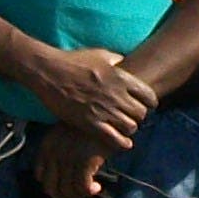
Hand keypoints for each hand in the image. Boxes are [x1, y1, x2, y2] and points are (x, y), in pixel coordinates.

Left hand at [32, 125, 109, 197]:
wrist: (109, 116)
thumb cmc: (90, 127)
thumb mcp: (66, 135)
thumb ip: (59, 152)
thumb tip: (62, 177)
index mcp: (47, 145)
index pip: (40, 176)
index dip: (52, 186)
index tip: (65, 187)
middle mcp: (54, 153)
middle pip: (51, 188)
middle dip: (64, 196)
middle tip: (77, 194)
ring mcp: (68, 157)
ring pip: (67, 191)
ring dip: (79, 195)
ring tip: (89, 190)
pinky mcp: (84, 161)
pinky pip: (82, 187)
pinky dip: (89, 191)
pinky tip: (97, 187)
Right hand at [35, 45, 155, 153]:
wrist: (49, 72)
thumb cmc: (73, 61)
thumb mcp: (100, 54)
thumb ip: (117, 59)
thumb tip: (126, 63)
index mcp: (121, 78)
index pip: (149, 96)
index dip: (149, 103)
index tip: (145, 105)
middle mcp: (116, 95)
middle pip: (141, 114)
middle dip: (138, 117)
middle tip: (131, 117)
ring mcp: (104, 110)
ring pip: (130, 127)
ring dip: (129, 129)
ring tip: (123, 128)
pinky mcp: (90, 123)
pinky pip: (114, 139)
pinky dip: (121, 143)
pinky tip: (121, 142)